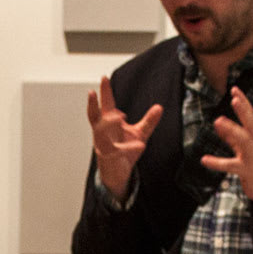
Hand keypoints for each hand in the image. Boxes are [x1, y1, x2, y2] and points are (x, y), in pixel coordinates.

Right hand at [85, 76, 161, 202]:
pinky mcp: (109, 158)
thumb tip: (159, 107)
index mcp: (108, 124)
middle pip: (95, 116)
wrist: (118, 175)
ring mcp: (103, 146)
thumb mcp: (139, 134)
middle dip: (93, 104)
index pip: (105, 105)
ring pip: (100, 132)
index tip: (104, 78)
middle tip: (95, 92)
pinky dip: (129, 148)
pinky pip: (116, 151)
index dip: (104, 92)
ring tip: (121, 116)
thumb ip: (148, 121)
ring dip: (108, 123)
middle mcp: (102, 133)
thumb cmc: (124, 152)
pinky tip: (141, 145)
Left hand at [205, 87, 252, 239]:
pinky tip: (205, 159)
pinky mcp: (246, 171)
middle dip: (244, 110)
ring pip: (243, 140)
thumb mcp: (245, 148)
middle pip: (252, 123)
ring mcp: (252, 157)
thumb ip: (232, 137)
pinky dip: (216, 162)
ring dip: (232, 130)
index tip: (235, 89)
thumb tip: (220, 124)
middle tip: (235, 98)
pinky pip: (230, 165)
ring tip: (218, 121)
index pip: (251, 116)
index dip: (244, 103)